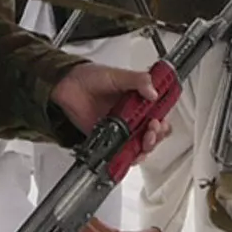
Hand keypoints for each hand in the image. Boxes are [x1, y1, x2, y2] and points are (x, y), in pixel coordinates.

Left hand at [51, 62, 169, 153]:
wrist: (66, 86)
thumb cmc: (89, 77)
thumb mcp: (116, 74)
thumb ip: (136, 81)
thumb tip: (152, 91)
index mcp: (138, 99)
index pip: (159, 112)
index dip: (164, 118)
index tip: (161, 119)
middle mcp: (132, 115)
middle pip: (154, 131)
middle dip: (157, 134)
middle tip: (152, 128)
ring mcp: (121, 128)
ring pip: (141, 144)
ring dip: (147, 145)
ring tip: (144, 139)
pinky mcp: (108, 138)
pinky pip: (122, 152)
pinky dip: (128, 156)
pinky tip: (130, 152)